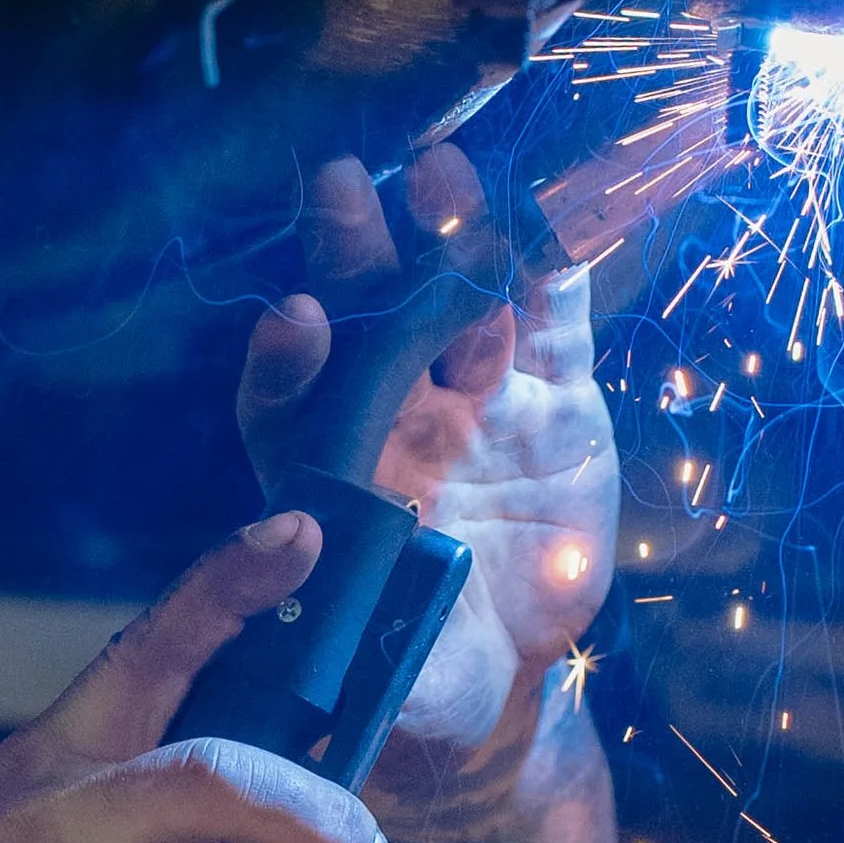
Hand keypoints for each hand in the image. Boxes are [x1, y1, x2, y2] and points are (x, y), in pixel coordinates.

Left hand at [237, 144, 619, 755]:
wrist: (502, 670)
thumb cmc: (418, 672)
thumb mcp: (390, 671)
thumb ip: (369, 633)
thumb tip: (328, 608)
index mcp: (333, 470)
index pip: (292, 402)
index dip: (288, 362)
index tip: (292, 322)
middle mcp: (391, 413)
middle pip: (364, 317)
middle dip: (351, 251)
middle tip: (341, 186)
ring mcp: (473, 394)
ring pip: (452, 298)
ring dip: (446, 234)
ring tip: (440, 170)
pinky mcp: (551, 396)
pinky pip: (548, 318)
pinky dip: (551, 266)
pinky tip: (555, 210)